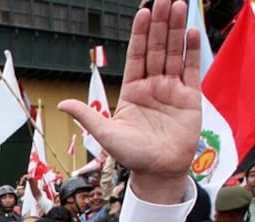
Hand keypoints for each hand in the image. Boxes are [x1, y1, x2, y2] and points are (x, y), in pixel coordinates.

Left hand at [58, 0, 200, 203]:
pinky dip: (191, 51)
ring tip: (179, 5)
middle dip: (161, 24)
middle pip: (157, 48)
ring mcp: (172, 89)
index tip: (144, 12)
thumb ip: (88, 115)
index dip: (140, 34)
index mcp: (133, 90)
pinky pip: (191, 70)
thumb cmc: (131, 155)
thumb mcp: (106, 133)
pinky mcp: (190, 98)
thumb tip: (62, 104)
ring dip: (177, 30)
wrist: (158, 172)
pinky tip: (192, 32)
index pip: (137, 55)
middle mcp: (153, 86)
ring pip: (174, 53)